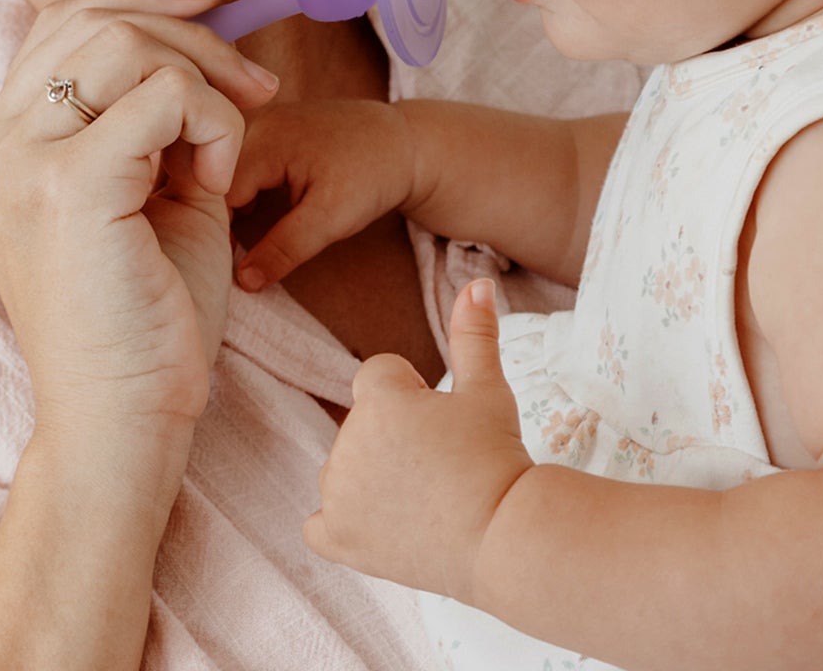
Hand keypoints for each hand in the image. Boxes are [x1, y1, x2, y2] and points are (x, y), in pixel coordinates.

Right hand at [0, 0, 279, 437]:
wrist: (127, 418)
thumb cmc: (146, 312)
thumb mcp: (140, 188)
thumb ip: (145, 113)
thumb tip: (194, 30)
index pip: (60, 24)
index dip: (141, 0)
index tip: (209, 5)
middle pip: (93, 20)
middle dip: (192, 37)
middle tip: (255, 88)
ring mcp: (17, 162)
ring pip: (126, 44)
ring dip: (206, 84)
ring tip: (227, 153)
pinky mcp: (67, 185)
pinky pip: (165, 95)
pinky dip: (216, 123)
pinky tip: (220, 183)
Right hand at [228, 98, 417, 290]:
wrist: (405, 143)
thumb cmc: (372, 176)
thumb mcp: (332, 218)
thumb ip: (285, 249)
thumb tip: (242, 282)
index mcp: (265, 140)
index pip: (217, 193)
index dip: (217, 232)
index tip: (222, 262)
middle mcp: (258, 123)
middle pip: (217, 178)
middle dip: (221, 218)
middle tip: (231, 252)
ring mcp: (266, 122)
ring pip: (229, 171)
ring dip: (233, 204)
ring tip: (244, 235)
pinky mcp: (276, 129)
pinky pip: (245, 161)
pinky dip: (247, 189)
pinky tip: (260, 212)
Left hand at [304, 279, 533, 602]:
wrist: (505, 537)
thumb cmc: (497, 458)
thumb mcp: (489, 390)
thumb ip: (473, 334)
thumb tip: (478, 284)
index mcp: (377, 398)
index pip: (379, 374)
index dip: (414, 395)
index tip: (442, 422)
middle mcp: (347, 442)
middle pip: (360, 423)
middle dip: (392, 435)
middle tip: (439, 463)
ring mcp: (338, 493)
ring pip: (343, 468)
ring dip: (370, 476)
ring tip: (424, 496)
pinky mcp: (339, 538)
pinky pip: (318, 524)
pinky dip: (340, 524)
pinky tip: (376, 525)